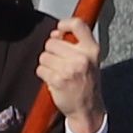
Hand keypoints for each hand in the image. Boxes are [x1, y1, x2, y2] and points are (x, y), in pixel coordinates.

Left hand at [35, 13, 105, 132]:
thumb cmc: (86, 82)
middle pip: (51, 42)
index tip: (59, 31)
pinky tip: (54, 80)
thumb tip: (55, 33)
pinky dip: (44, 75)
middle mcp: (82, 58)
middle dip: (51, 52)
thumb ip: (75, 44)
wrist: (88, 109)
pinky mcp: (58, 80)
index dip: (64, 24)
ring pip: (44, 56)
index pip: (78, 25)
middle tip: (60, 64)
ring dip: (47, 65)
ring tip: (58, 73)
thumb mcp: (89, 60)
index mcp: (92, 50)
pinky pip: (40, 69)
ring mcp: (70, 69)